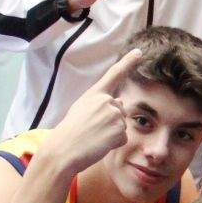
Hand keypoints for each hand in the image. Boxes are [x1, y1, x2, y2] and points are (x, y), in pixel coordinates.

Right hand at [45, 46, 139, 171]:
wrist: (63, 150)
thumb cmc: (69, 133)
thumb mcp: (81, 109)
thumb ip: (100, 103)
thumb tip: (120, 101)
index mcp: (94, 94)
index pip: (114, 74)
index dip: (128, 62)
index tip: (139, 52)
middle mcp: (106, 101)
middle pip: (120, 110)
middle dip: (112, 121)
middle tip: (92, 130)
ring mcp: (114, 115)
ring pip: (122, 125)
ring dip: (111, 134)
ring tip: (94, 138)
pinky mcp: (119, 130)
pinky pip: (123, 138)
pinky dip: (113, 144)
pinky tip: (99, 144)